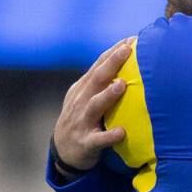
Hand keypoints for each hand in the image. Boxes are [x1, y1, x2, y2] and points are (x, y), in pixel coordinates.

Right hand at [52, 39, 132, 175]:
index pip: (98, 67)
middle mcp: (80, 102)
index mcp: (82, 90)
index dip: (112, 53)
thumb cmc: (82, 120)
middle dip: (111, 64)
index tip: (129, 40)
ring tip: (122, 84)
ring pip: (95, 106)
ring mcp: (81, 122)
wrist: (63, 151)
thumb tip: (128, 65)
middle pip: (96, 80)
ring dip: (108, 95)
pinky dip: (109, 136)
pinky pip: (98, 140)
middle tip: (127, 50)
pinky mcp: (85, 143)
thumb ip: (101, 84)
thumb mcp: (85, 98)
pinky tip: (121, 132)